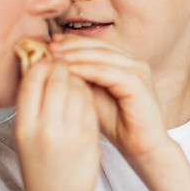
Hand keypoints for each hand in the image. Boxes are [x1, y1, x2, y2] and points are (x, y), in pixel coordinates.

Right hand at [14, 59, 99, 190]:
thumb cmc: (40, 167)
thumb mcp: (25, 137)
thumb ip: (32, 106)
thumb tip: (39, 67)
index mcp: (24, 126)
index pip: (33, 79)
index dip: (42, 64)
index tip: (48, 60)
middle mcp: (45, 129)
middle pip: (57, 79)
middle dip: (63, 66)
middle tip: (65, 64)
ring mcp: (69, 134)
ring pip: (77, 88)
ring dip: (78, 78)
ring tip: (75, 79)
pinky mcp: (89, 139)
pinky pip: (91, 104)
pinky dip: (88, 93)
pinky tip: (86, 95)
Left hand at [49, 36, 168, 163]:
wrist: (140, 147)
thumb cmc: (117, 125)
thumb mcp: (93, 97)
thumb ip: (80, 79)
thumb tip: (54, 65)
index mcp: (124, 63)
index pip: (95, 45)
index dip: (72, 43)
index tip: (49, 44)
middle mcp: (133, 63)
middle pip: (98, 46)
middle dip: (72, 45)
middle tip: (49, 47)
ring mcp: (138, 70)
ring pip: (102, 55)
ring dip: (76, 55)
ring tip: (55, 57)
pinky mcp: (138, 82)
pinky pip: (107, 72)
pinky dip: (87, 70)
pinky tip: (69, 71)